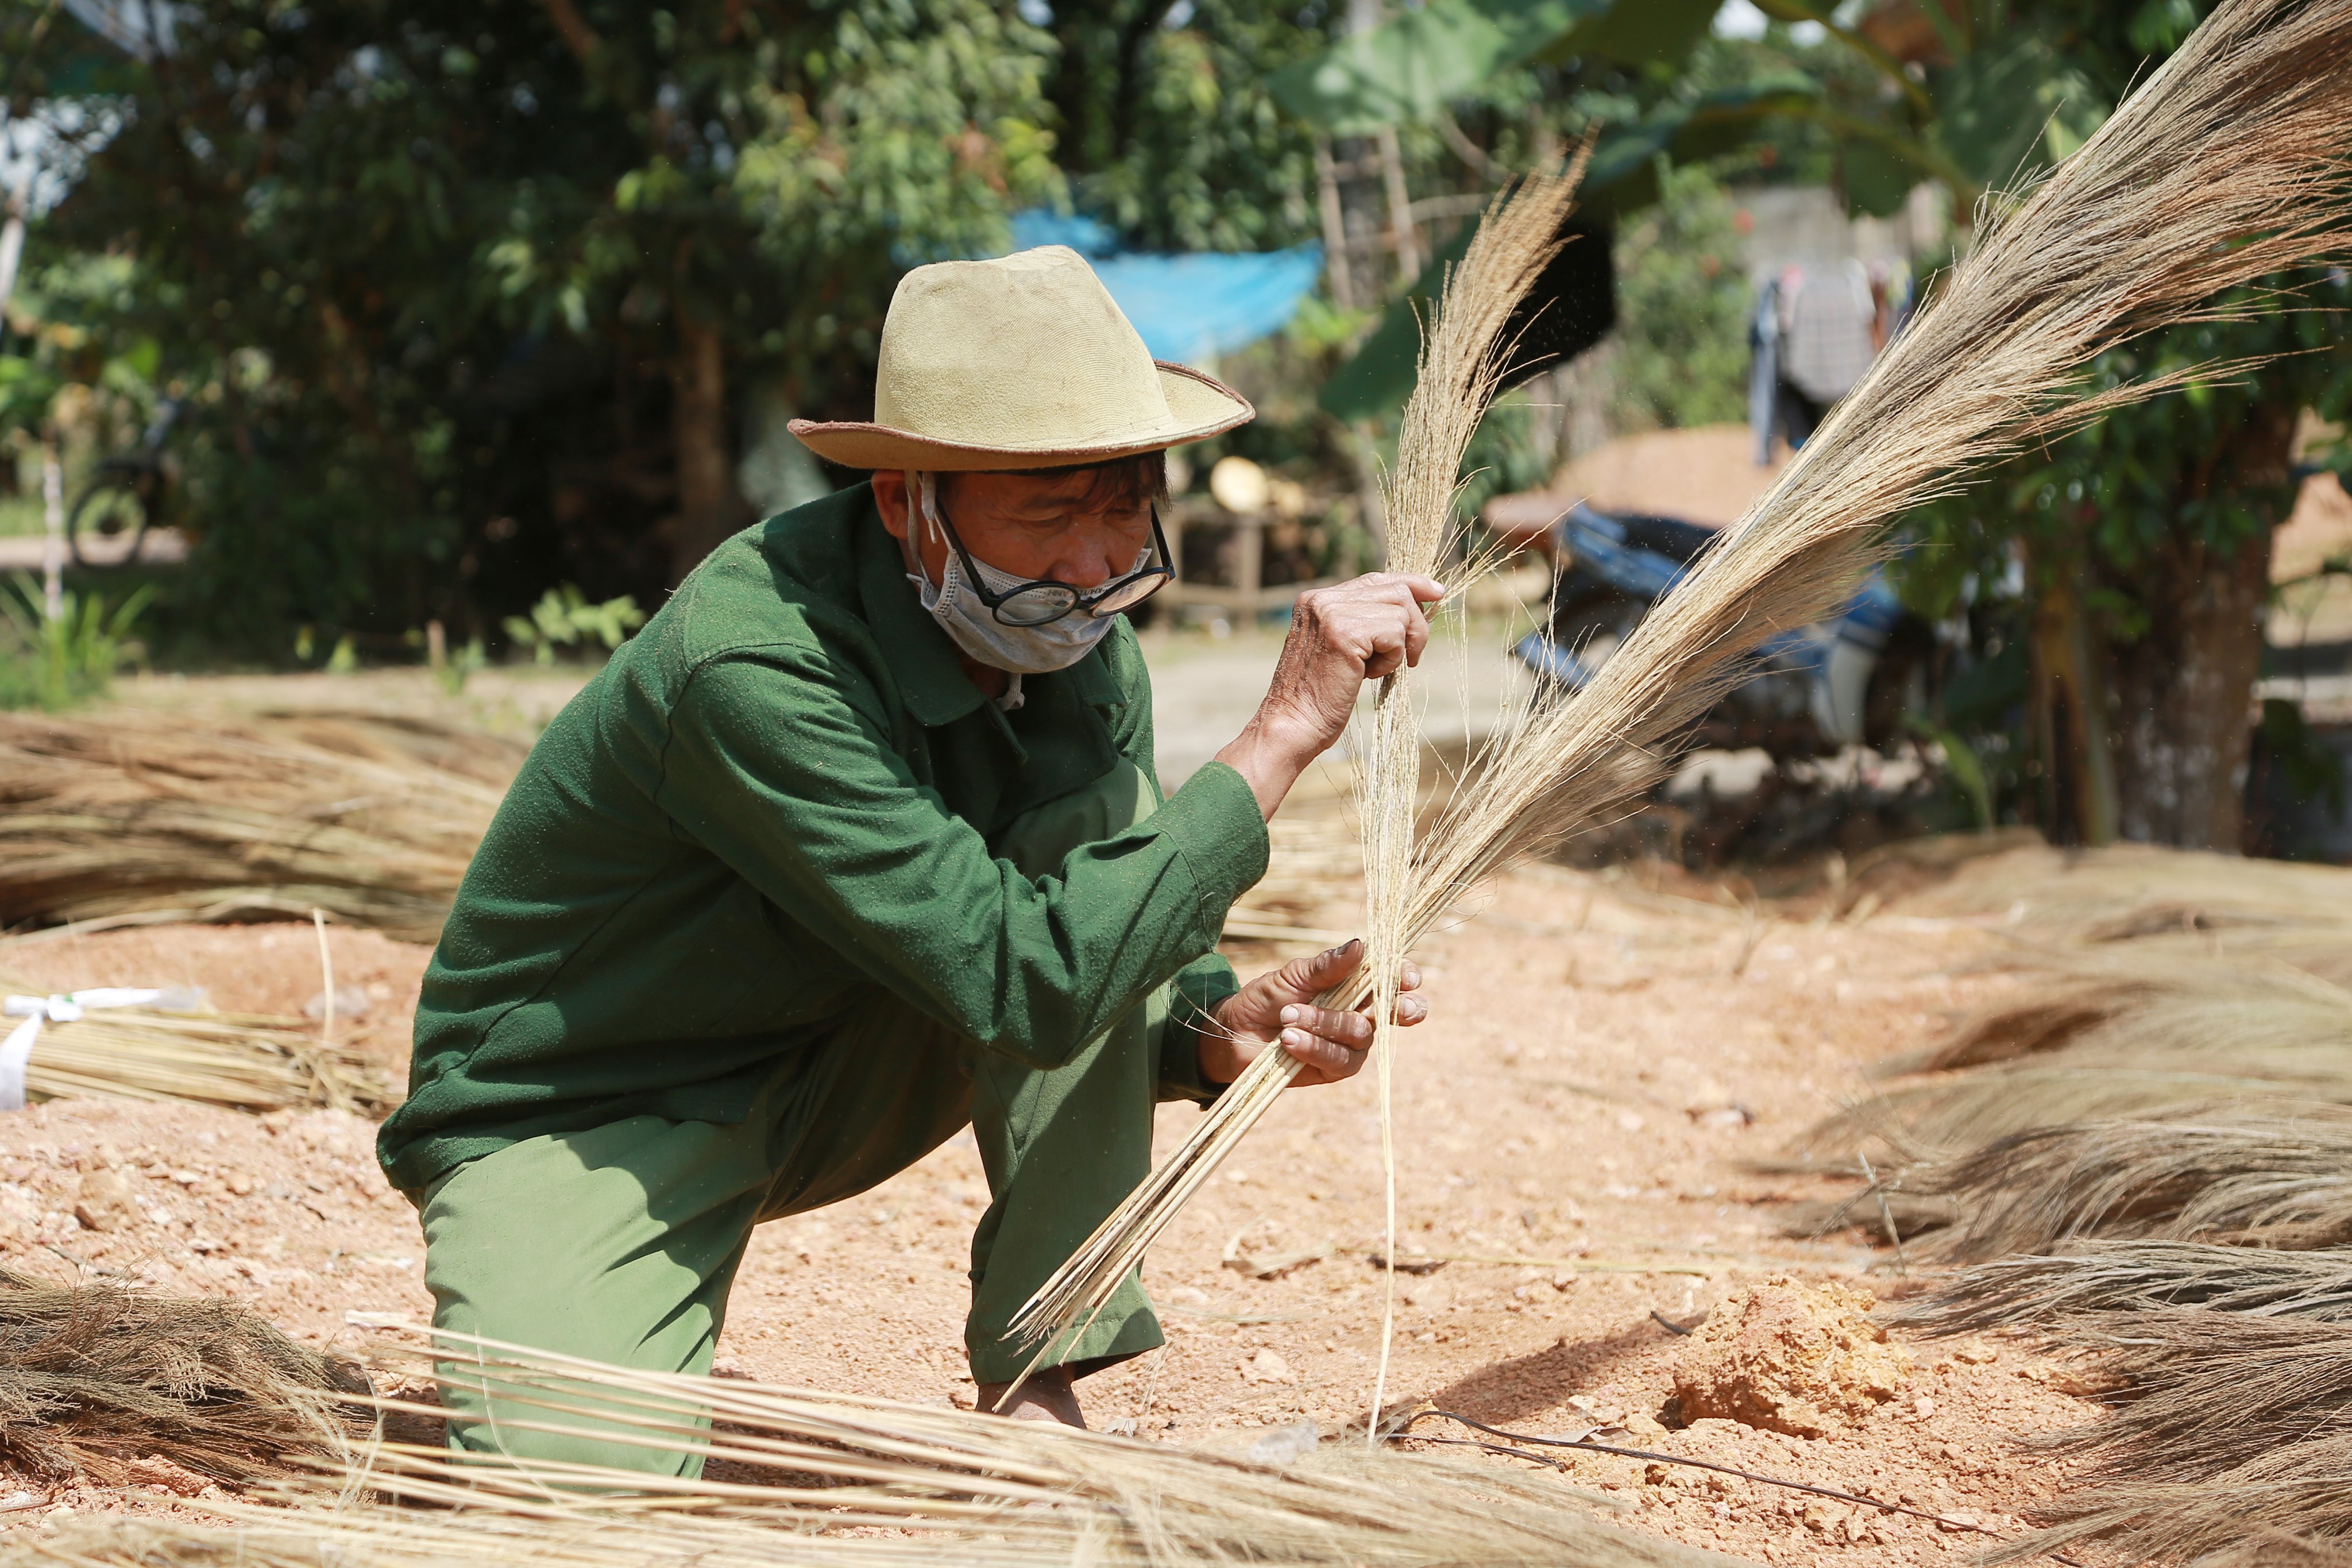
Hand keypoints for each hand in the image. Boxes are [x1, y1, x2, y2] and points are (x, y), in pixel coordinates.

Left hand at [1198, 938, 1427, 1089]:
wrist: (1235, 1033)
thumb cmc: (1267, 998)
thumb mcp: (1293, 975)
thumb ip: (1326, 966)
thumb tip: (1360, 946)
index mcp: (1356, 985)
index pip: (1392, 979)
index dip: (1404, 977)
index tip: (1406, 977)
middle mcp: (1360, 1014)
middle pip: (1395, 1012)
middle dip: (1400, 1008)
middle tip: (1399, 1007)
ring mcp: (1350, 1044)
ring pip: (1361, 1035)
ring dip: (1325, 1023)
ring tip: (1288, 1017)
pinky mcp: (1334, 1070)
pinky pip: (1339, 1060)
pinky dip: (1314, 1047)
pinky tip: (1289, 1040)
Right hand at [1214, 573, 1443, 818]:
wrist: (1294, 725)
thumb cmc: (1320, 697)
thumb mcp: (1342, 649)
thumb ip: (1364, 623)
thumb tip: (1418, 605)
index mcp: (1317, 600)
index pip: (1375, 579)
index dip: (1411, 584)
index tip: (1437, 593)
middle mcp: (1322, 599)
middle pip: (1396, 590)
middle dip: (1416, 623)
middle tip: (1410, 657)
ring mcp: (1331, 613)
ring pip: (1400, 611)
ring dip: (1400, 646)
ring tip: (1376, 670)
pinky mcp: (1344, 633)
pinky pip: (1395, 633)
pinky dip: (1392, 659)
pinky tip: (1369, 676)